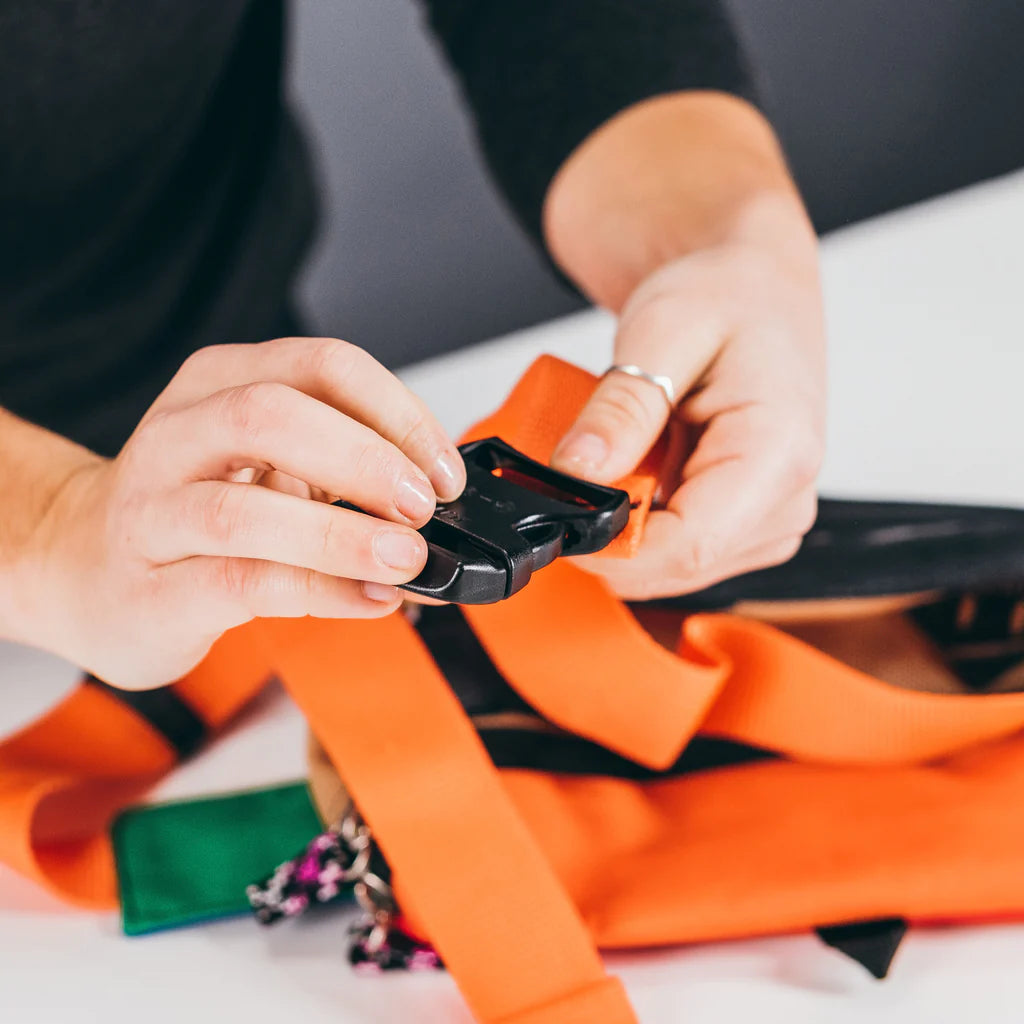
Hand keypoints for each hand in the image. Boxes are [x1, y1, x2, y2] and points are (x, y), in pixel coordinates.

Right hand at [22, 337, 464, 688]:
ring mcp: (154, 511)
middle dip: (366, 459)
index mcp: (219, 385)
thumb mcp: (265, 464)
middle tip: (423, 507)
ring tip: (406, 559)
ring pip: (244, 510)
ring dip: (341, 536)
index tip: (444, 471)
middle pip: (274, 416)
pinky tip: (371, 599)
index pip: (322, 367)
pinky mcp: (150, 587)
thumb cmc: (191, 513)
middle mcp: (180, 435)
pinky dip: (319, 591)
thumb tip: (438, 505)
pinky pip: (240, 584)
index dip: (397, 413)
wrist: (84, 569)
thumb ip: (340, 473)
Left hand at [550, 240, 824, 599]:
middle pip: (673, 568)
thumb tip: (577, 474)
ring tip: (631, 451)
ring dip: (626, 522)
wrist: (753, 288)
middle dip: (612, 532)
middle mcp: (785, 500)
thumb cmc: (725, 297)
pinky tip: (644, 467)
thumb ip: (620, 409)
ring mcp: (768, 520)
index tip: (560, 518)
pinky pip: (672, 551)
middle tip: (587, 462)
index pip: (687, 549)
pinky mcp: (745, 525)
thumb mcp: (661, 331)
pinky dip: (640, 518)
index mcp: (778, 454)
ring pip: (666, 568)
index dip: (609, 549)